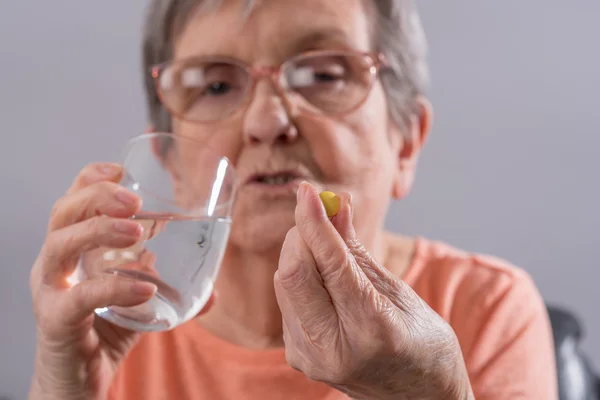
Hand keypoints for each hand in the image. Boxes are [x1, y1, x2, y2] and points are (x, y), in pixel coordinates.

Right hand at [29, 163, 213, 399]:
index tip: (121, 168)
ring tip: (137, 230)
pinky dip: (114, 287)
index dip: (92, 178)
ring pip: (61, 245)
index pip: (73, 201)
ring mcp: (50, 292)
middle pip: (63, 213)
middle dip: (98, 196)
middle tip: (135, 200)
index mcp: (73, 251)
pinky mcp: (56, 323)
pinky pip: (80, 297)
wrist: (79, 385)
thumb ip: (169, 291)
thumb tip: (214, 290)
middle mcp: (55, 265)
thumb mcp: (139, 304)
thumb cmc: (105, 333)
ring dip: (100, 230)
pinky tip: (146, 289)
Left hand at [274, 182, 472, 399]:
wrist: (417, 398)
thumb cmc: (423, 344)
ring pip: (284, 283)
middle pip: (293, 272)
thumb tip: (336, 206)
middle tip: (321, 215)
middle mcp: (333, 347)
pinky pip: (287, 301)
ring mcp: (311, 357)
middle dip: (302, 234)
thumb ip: (359, 250)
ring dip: (300, 253)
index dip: (315, 221)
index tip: (308, 191)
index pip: (331, 262)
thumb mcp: (400, 292)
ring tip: (328, 247)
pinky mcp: (298, 357)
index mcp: (372, 329)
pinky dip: (301, 277)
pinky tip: (323, 278)